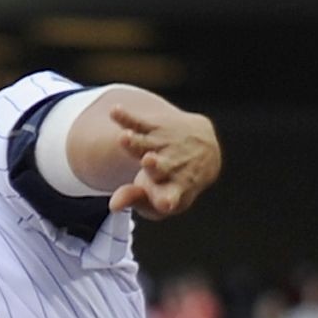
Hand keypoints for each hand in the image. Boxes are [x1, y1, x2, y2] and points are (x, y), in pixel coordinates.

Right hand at [105, 104, 220, 218]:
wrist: (203, 150)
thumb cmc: (171, 184)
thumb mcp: (155, 198)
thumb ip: (133, 199)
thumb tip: (113, 205)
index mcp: (174, 190)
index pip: (171, 196)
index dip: (168, 200)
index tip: (166, 202)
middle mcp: (171, 167)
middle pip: (162, 167)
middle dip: (155, 166)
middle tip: (148, 161)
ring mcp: (163, 145)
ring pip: (148, 143)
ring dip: (135, 141)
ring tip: (124, 138)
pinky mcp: (155, 128)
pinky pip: (138, 122)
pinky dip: (125, 117)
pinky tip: (115, 111)